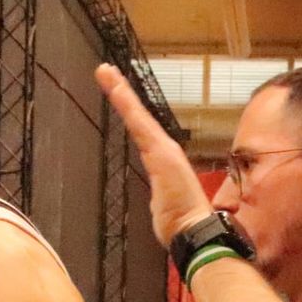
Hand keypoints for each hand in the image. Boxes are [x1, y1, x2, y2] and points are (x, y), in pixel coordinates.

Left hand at [95, 64, 214, 247]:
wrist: (196, 231)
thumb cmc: (183, 222)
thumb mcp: (166, 206)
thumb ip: (162, 198)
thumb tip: (162, 202)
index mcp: (164, 161)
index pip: (142, 131)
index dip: (130, 112)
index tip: (117, 92)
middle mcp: (164, 149)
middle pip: (138, 116)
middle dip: (122, 92)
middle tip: (105, 71)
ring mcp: (162, 148)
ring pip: (137, 115)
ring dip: (120, 92)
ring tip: (105, 72)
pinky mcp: (159, 151)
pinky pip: (138, 123)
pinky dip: (125, 103)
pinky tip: (114, 88)